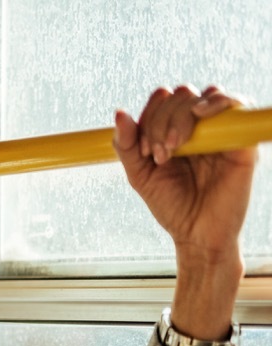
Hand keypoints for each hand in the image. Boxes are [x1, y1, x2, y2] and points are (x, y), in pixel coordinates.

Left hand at [114, 85, 257, 338]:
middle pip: (181, 95)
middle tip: (160, 154)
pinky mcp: (241, 139)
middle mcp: (199, 127)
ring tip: (174, 146)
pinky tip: (200, 114)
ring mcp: (221, 131)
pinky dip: (217, 101)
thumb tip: (119, 113)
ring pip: (204, 96)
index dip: (149, 116)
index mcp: (174, 131)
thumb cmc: (171, 206)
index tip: (144, 150)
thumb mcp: (140, 175)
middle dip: (162, 121)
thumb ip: (127, 146)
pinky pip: (237, 104)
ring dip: (181, 116)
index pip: (163, 100)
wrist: (196, 234)